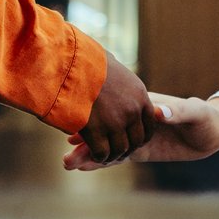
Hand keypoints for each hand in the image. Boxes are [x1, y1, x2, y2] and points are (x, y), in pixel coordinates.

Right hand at [64, 92, 218, 170]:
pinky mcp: (141, 151)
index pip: (114, 113)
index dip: (97, 122)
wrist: (212, 132)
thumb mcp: (194, 113)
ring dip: (88, 155)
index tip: (78, 129)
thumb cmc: (205, 117)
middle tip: (66, 157)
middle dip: (86, 144)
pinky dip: (103, 163)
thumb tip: (160, 112)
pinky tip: (85, 168)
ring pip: (108, 147)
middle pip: (106, 132)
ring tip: (68, 164)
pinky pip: (119, 157)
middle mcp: (133, 120)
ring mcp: (135, 137)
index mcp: (143, 105)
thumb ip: (178, 111)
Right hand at [75, 47, 158, 163]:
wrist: (68, 64)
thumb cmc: (86, 61)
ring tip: (104, 155)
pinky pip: (102, 153)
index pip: (150, 125)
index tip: (132, 140)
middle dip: (127, 149)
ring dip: (112, 155)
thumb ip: (121, 81)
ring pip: (120, 150)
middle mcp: (132, 110)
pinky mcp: (96, 131)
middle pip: (136, 141)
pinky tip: (93, 154)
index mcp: (139, 95)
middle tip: (116, 151)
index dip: (141, 136)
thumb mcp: (114, 67)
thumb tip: (119, 76)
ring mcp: (115, 122)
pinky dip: (99, 157)